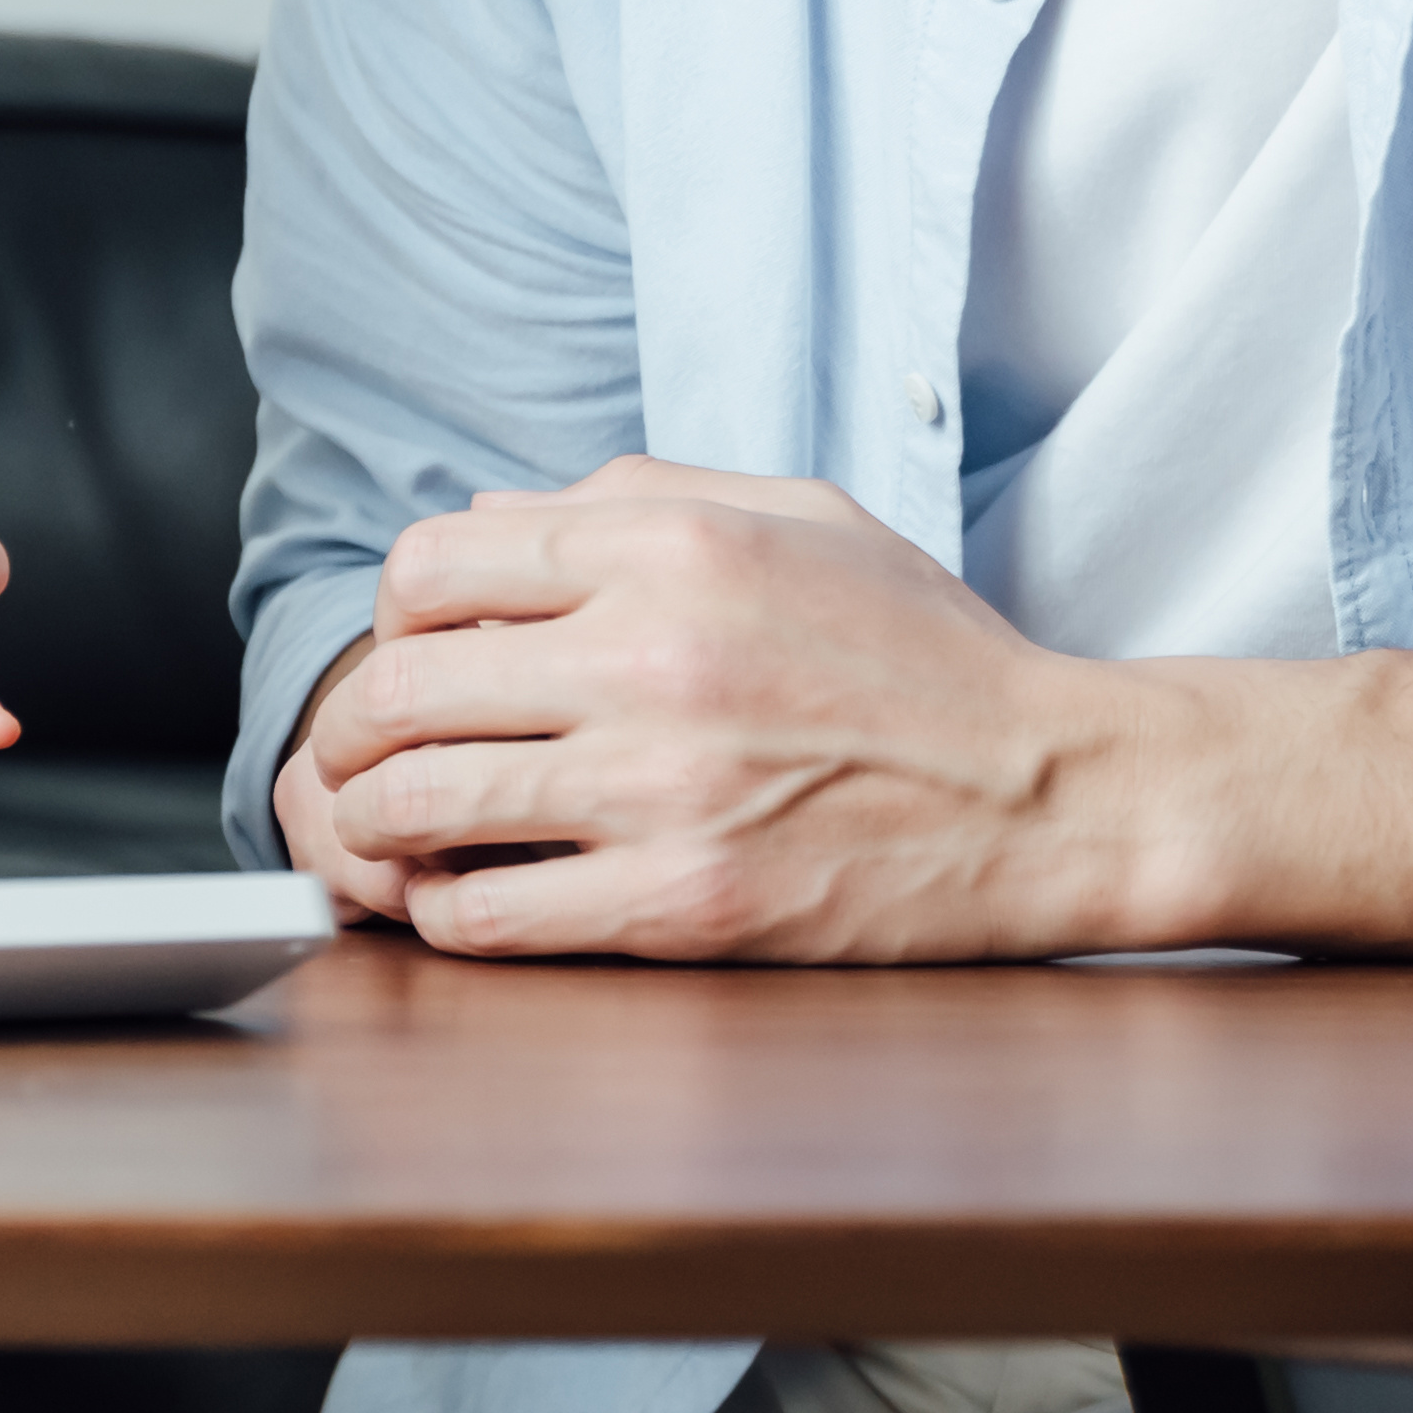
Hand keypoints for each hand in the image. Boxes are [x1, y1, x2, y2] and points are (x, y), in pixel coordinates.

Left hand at [300, 454, 1188, 960]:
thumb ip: (634, 498)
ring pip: (419, 804)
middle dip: (353, 727)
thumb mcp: (801, 517)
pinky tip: (460, 900)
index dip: (398, 611)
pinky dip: (444, 912)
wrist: (1059, 796)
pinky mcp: (687, 907)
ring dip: (371, 821)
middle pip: (397, 686)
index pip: (432, 565)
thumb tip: (483, 515)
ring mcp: (663, 790)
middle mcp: (648, 660)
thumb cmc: (928, 654)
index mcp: (669, 552)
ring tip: (381, 830)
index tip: (417, 648)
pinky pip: (493, 914)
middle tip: (360, 754)